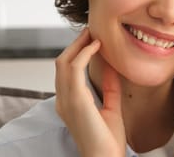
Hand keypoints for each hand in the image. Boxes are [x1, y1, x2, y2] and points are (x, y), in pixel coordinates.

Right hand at [54, 28, 125, 155]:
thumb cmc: (109, 142)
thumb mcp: (111, 108)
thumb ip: (110, 88)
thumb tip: (111, 67)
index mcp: (68, 103)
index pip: (66, 72)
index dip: (76, 53)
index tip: (92, 41)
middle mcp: (62, 100)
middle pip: (61, 63)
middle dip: (75, 45)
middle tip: (91, 31)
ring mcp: (66, 100)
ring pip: (63, 62)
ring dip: (78, 45)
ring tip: (93, 34)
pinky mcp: (75, 100)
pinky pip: (74, 68)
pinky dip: (84, 53)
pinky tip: (96, 46)